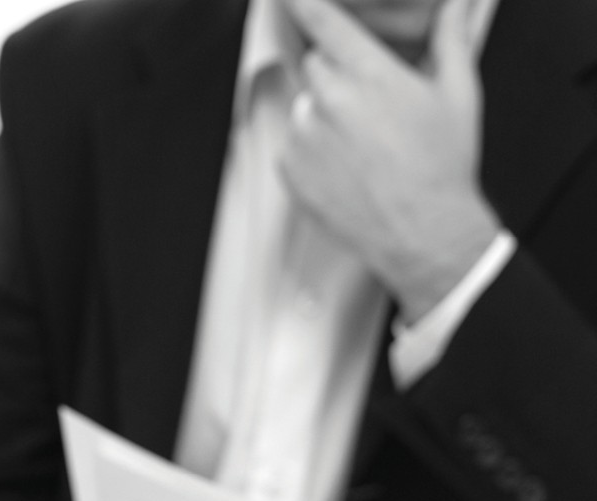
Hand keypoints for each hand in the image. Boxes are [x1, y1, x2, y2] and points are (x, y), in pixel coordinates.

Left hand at [279, 0, 502, 321]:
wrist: (421, 233)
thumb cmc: (441, 169)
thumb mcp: (458, 95)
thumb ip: (451, 40)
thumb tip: (457, 6)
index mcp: (370, 75)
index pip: (323, 22)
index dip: (303, 4)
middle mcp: (330, 101)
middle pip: (315, 65)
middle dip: (337, 76)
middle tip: (370, 109)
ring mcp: (304, 137)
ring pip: (304, 106)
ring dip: (323, 116)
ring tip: (361, 148)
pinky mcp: (288, 169)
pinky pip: (291, 144)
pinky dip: (310, 150)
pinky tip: (344, 168)